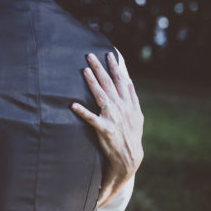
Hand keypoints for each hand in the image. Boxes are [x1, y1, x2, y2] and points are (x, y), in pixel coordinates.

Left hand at [72, 53, 143, 205]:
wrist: (129, 156)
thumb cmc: (131, 133)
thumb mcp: (137, 114)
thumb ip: (132, 97)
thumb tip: (128, 80)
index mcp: (128, 103)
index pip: (120, 80)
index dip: (114, 67)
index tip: (108, 54)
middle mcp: (121, 108)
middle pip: (108, 84)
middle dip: (99, 69)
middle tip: (89, 55)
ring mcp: (112, 118)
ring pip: (101, 96)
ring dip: (92, 83)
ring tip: (84, 71)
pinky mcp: (104, 129)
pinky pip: (91, 119)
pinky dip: (82, 112)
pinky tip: (73, 105)